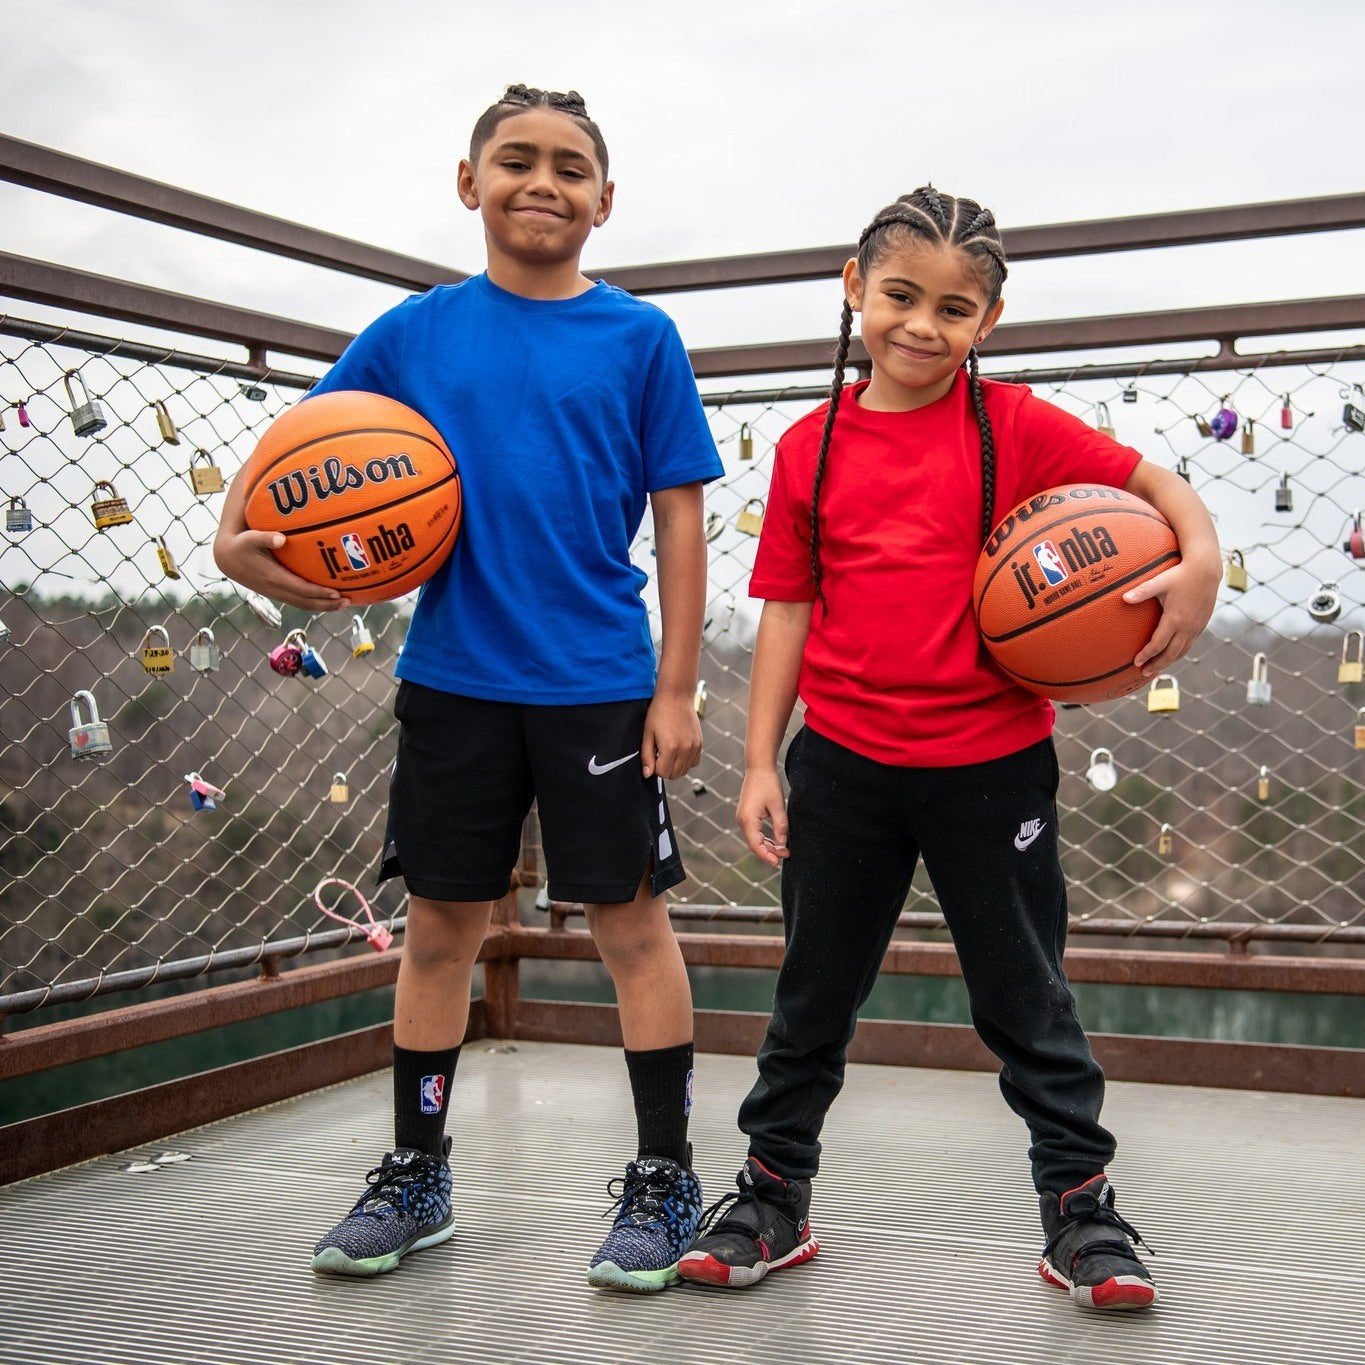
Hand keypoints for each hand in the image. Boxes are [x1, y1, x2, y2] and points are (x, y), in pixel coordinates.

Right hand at [212, 502, 349, 612]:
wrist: (227, 558)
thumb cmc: (241, 544)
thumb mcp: (249, 538)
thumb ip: (264, 537)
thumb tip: (280, 539)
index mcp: (272, 577)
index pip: (300, 589)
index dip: (318, 593)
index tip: (336, 593)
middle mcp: (276, 589)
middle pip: (306, 602)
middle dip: (327, 604)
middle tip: (349, 602)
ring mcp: (277, 593)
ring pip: (304, 605)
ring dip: (324, 606)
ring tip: (345, 604)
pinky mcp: (278, 592)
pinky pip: (300, 601)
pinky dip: (315, 603)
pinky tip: (329, 600)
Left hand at [641, 689, 701, 779]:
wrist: (676, 696)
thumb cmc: (659, 712)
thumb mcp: (648, 733)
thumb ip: (647, 756)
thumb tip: (648, 774)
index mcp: (670, 747)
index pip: (663, 773)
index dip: (655, 767)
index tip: (653, 756)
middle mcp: (685, 749)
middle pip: (675, 774)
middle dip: (665, 768)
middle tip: (660, 753)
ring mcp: (694, 747)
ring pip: (685, 770)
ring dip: (676, 766)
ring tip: (669, 750)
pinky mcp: (700, 743)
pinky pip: (694, 762)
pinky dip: (686, 761)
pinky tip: (679, 750)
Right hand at [737, 766, 788, 867]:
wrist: (758, 768)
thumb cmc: (768, 784)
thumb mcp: (778, 805)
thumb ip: (780, 825)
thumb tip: (782, 843)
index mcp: (748, 819)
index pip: (755, 844)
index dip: (766, 855)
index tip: (777, 862)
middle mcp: (742, 820)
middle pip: (754, 844)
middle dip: (770, 852)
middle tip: (786, 855)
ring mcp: (743, 818)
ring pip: (755, 839)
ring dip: (768, 845)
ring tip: (784, 850)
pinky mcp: (747, 815)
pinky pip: (755, 832)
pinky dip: (764, 838)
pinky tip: (776, 841)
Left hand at [1124, 557, 1219, 674]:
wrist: (1207, 570)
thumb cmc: (1180, 574)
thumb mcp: (1160, 581)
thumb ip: (1142, 591)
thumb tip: (1124, 598)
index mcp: (1175, 619)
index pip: (1158, 644)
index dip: (1147, 655)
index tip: (1136, 662)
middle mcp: (1187, 626)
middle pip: (1171, 654)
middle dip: (1157, 665)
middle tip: (1144, 673)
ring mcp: (1197, 626)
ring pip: (1183, 651)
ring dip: (1169, 662)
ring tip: (1156, 669)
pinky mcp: (1202, 624)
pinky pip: (1190, 644)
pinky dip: (1179, 653)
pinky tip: (1172, 654)